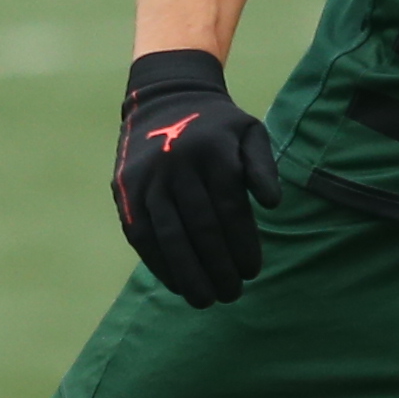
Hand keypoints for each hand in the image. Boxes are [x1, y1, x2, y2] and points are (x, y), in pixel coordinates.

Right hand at [112, 48, 278, 308]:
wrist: (165, 97)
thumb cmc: (217, 126)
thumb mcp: (250, 132)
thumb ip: (264, 167)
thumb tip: (272, 204)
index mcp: (212, 151)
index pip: (229, 209)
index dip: (242, 245)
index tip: (253, 272)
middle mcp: (177, 164)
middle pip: (200, 228)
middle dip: (219, 267)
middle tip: (233, 294)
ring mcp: (148, 178)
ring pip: (169, 236)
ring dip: (188, 274)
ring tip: (206, 300)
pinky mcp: (126, 190)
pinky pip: (142, 235)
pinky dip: (160, 264)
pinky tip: (177, 285)